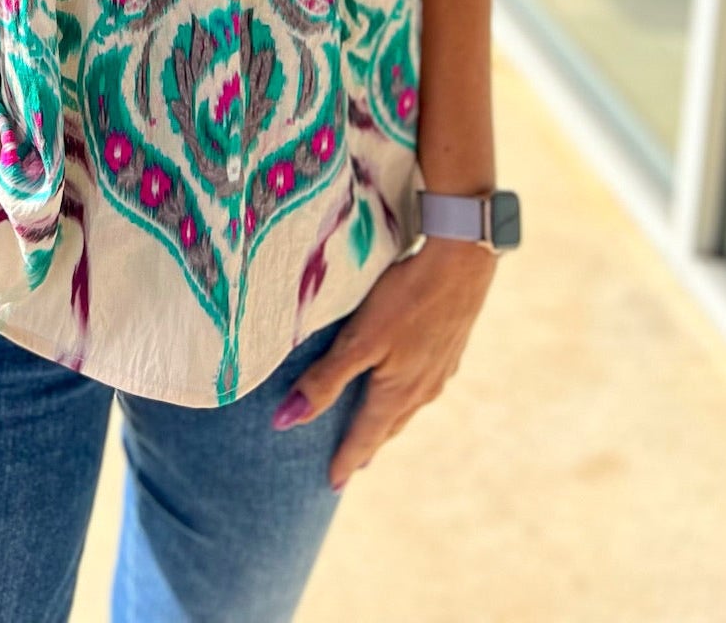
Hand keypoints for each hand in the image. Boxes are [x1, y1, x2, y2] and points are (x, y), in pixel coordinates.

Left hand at [271, 237, 497, 489]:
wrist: (462, 264)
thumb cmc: (406, 298)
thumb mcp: (359, 339)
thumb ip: (324, 379)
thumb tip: (286, 420)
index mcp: (397, 392)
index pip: (364, 436)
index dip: (345, 459)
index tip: (332, 484)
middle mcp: (422, 389)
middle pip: (388, 427)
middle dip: (367, 446)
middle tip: (352, 465)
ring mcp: (440, 370)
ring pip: (408, 407)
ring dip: (388, 422)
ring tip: (376, 431)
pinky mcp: (450, 349)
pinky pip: (422, 386)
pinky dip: (406, 397)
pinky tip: (407, 386)